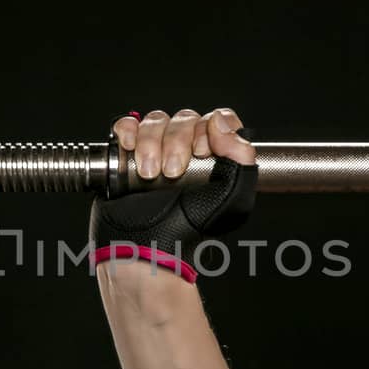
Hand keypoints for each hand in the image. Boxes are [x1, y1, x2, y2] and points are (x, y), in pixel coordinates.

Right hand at [89, 108, 257, 282]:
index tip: (200, 152)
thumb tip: (221, 122)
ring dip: (151, 143)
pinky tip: (129, 147)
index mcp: (214, 158)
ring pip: (156, 121)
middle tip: (173, 173)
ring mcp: (155, 151)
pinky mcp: (126, 155)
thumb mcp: (235, 200)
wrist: (146, 249)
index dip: (209, 129)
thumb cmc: (187, 232)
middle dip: (177, 142)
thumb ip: (242, 158)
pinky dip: (128, 130)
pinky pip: (127, 126)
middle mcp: (186, 151)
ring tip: (150, 175)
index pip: (216, 120)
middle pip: (184, 119)